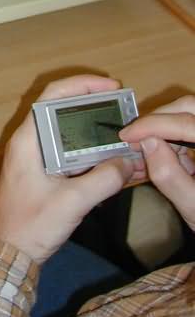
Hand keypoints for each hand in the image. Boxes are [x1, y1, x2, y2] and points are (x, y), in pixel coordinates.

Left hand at [0, 75, 137, 263]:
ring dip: (91, 129)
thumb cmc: (29, 225)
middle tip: (119, 106)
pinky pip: (67, 151)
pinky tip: (108, 159)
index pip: (52, 96)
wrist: (7, 255)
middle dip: (91, 104)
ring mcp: (34, 157)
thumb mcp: (71, 202)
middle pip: (61, 109)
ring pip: (65, 131)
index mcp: (28, 139)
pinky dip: (87, 150)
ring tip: (118, 130)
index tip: (109, 86)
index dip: (81, 85)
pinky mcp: (41, 172)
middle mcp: (29, 142)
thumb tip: (126, 163)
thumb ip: (102, 180)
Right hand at [119, 96, 194, 231]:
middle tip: (134, 136)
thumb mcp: (194, 208)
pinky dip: (174, 135)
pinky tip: (162, 151)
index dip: (154, 125)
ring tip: (145, 146)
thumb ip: (170, 176)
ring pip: (191, 113)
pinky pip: (191, 127)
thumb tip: (147, 142)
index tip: (127, 135)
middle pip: (191, 108)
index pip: (187, 123)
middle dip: (159, 118)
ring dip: (165, 125)